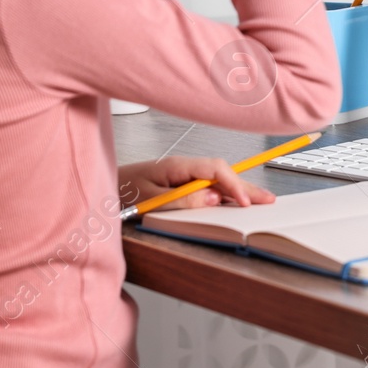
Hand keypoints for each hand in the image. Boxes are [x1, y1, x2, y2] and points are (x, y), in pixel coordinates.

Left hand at [118, 156, 275, 211]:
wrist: (100, 189)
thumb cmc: (120, 190)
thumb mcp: (149, 199)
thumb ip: (181, 199)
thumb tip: (212, 197)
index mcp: (177, 165)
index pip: (214, 169)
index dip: (232, 184)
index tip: (243, 202)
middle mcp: (183, 168)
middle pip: (222, 173)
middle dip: (245, 186)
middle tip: (267, 199)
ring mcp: (183, 176)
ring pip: (217, 179)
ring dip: (238, 189)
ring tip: (259, 200)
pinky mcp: (180, 185)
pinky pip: (208, 187)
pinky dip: (225, 193)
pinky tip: (235, 201)